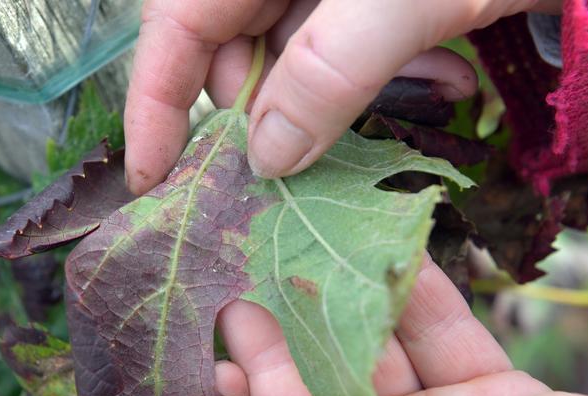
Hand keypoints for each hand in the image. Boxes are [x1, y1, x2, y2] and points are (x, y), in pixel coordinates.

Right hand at [124, 0, 562, 193]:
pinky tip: (438, 70)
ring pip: (290, 59)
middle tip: (303, 159)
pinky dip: (374, 77)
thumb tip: (266, 158)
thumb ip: (330, 70)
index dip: (154, 104)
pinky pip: (338, 50)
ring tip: (422, 81)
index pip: (175, 24)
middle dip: (266, 111)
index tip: (149, 179)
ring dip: (337, 98)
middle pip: (230, 49)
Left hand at [143, 255, 587, 395]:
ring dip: (346, 300)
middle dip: (282, 331)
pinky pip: (446, 339)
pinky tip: (390, 244)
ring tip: (305, 241)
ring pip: (377, 355)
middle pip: (313, 389)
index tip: (208, 328)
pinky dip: (421, 294)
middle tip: (248, 270)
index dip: (231, 390)